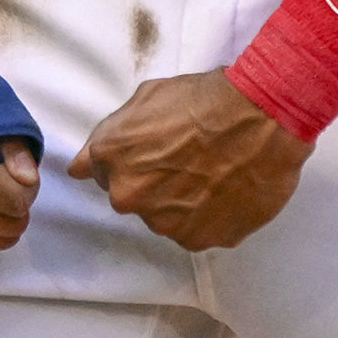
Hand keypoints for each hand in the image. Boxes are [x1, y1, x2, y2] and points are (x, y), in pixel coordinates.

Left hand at [71, 70, 307, 251]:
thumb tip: (76, 167)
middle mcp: (130, 196)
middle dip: (151, 182)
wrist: (262, 118)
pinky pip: (196, 231)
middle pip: (132, 197)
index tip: (151, 152)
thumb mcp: (146, 98)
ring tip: (211, 173)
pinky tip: (225, 190)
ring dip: (180, 202)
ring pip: (164, 217)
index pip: (99, 172)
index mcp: (110, 157)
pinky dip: (207, 217)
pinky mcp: (199, 240)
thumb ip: (109, 135)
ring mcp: (164, 223)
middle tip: (185, 159)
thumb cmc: (206, 99)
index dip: (129, 160)